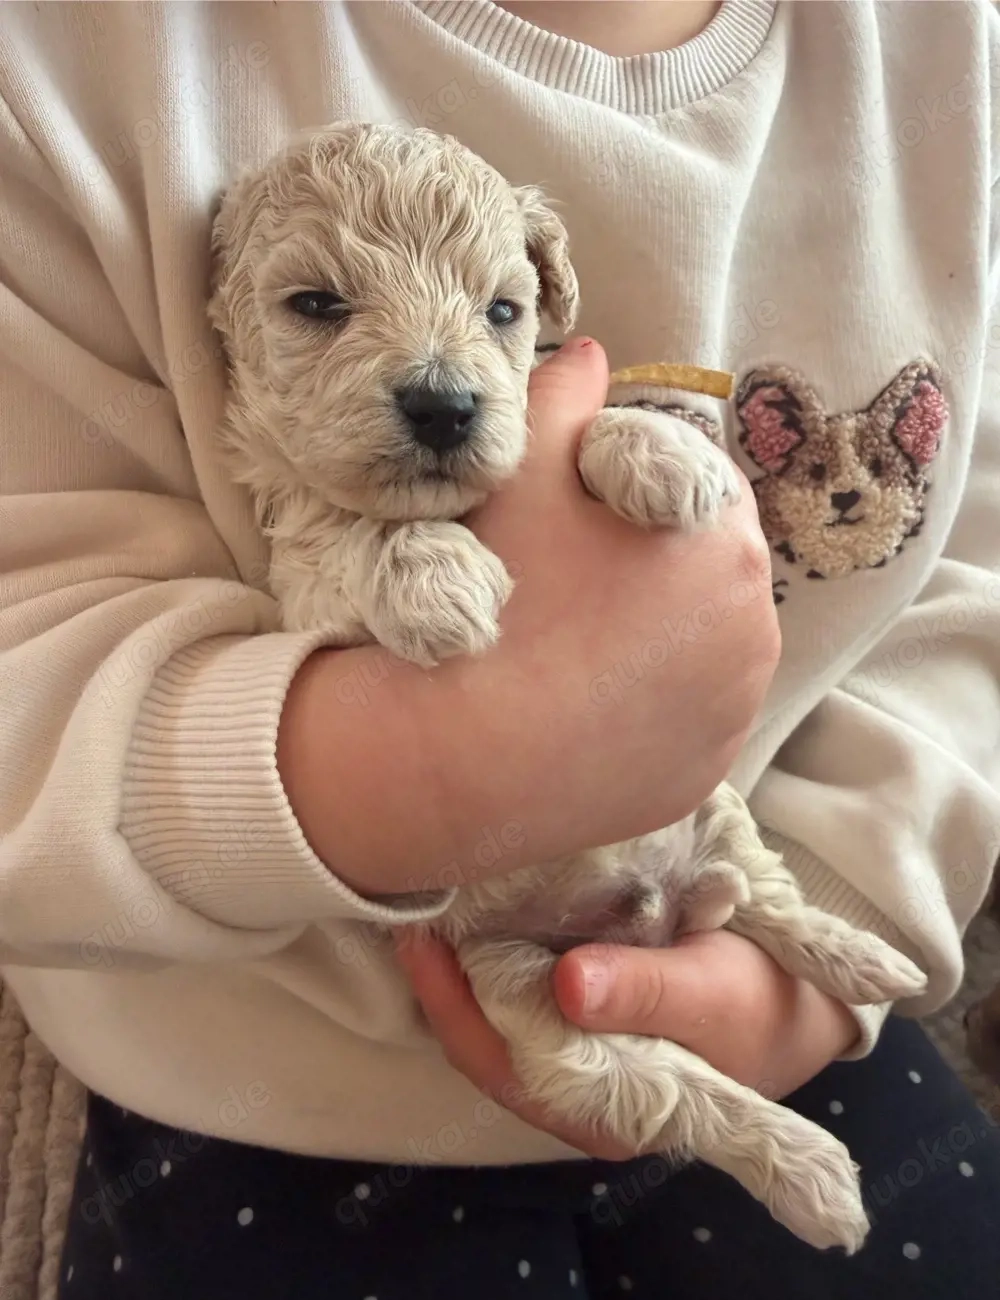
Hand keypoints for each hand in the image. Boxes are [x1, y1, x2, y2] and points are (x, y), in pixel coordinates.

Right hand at [279, 338, 779, 896]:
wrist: (461, 756)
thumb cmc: (496, 593)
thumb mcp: (519, 468)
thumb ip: (563, 398)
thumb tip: (592, 357)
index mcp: (727, 538)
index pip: (695, 480)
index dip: (631, 483)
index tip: (574, 509)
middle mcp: (757, 628)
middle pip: (703, 567)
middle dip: (650, 558)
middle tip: (566, 578)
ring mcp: (734, 712)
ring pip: (698, 645)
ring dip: (655, 633)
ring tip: (571, 642)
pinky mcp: (702, 775)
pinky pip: (682, 718)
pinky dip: (647, 704)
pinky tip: (581, 703)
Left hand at [396, 929, 859, 1159]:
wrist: (801, 1010)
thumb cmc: (759, 1002)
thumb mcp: (712, 991)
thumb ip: (645, 992)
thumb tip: (566, 986)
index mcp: (610, 1110)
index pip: (507, 1068)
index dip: (458, 1009)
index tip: (425, 944)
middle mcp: (582, 1100)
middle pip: (489, 1051)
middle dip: (445, 988)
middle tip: (414, 915)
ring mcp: (581, 1067)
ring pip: (498, 1031)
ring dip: (463, 978)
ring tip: (435, 913)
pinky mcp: (586, 1033)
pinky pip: (521, 1009)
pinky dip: (494, 969)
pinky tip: (480, 926)